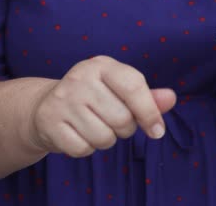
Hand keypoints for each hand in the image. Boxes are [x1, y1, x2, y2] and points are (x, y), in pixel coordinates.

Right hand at [28, 56, 176, 157]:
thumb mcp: (118, 90)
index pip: (133, 86)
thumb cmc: (93, 98)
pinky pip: (82, 149)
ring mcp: (62, 100)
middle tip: (111, 121)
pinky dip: (85, 149)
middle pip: (122, 118)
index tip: (157, 130)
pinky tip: (78, 134)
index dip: (150, 112)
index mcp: (101, 65)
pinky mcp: (49, 122)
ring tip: (93, 126)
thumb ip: (146, 96)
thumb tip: (170, 98)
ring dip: (105, 140)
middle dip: (124, 129)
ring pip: (103, 137)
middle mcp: (79, 77)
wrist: (45, 106)